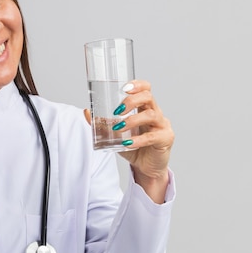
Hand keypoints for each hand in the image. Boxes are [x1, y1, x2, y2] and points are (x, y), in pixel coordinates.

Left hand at [84, 80, 173, 202]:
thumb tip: (86, 112)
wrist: (146, 168)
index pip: (146, 89)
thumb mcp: (115, 134)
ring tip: (119, 127)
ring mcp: (162, 126)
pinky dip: (138, 139)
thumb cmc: (133, 147)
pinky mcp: (165, 139)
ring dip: (132, 120)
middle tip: (117, 111)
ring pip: (151, 115)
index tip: (124, 87)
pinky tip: (128, 143)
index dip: (137, 84)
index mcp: (145, 108)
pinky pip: (152, 137)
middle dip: (131, 101)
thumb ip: (102, 124)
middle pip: (148, 97)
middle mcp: (156, 113)